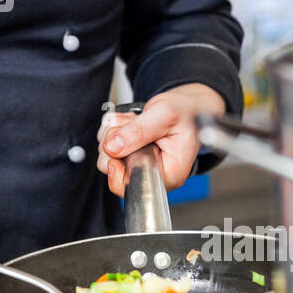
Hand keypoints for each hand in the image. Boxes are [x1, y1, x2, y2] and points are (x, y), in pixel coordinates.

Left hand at [96, 84, 225, 197]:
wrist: (187, 105)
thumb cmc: (186, 112)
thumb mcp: (165, 115)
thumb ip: (139, 131)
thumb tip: (113, 147)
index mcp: (168, 173)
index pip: (133, 187)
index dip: (117, 171)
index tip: (115, 149)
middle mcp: (151, 171)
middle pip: (111, 167)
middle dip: (114, 141)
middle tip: (133, 124)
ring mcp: (136, 161)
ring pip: (106, 152)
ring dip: (114, 130)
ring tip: (135, 120)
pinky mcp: (127, 151)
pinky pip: (106, 140)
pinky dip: (113, 125)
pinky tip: (130, 120)